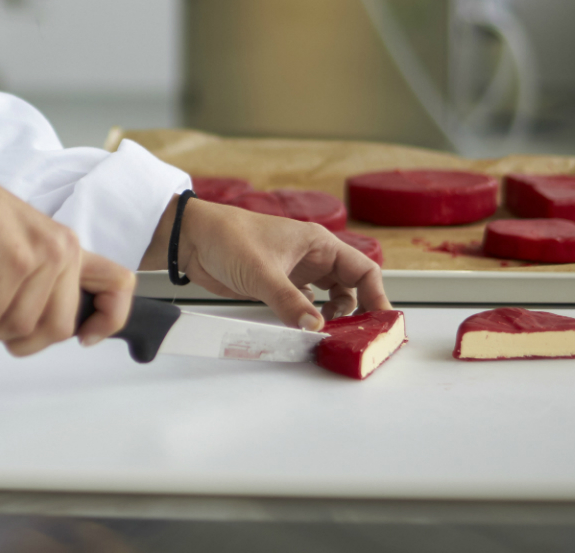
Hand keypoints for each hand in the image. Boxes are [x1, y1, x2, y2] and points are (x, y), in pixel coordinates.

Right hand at [0, 182, 135, 355]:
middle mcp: (62, 248)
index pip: (118, 284)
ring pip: (18, 326)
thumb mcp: (19, 244)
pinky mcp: (14, 257)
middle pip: (58, 328)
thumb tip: (33, 329)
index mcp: (66, 247)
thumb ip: (39, 280)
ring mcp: (41, 252)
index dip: (108, 319)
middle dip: (18, 339)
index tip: (86, 339)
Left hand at [142, 196, 389, 330]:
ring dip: (334, 317)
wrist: (193, 239)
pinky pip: (306, 306)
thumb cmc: (228, 237)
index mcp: (318, 243)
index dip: (378, 296)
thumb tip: (314, 327)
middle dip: (359, 312)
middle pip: (352, 287)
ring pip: (331, 298)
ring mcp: (297, 272)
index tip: (382, 322)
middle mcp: (312, 257)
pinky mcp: (279, 286)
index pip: (364, 269)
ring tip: (332, 336)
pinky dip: (312, 319)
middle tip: (359, 337)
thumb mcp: (262, 272)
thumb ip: (289, 302)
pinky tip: (308, 331)